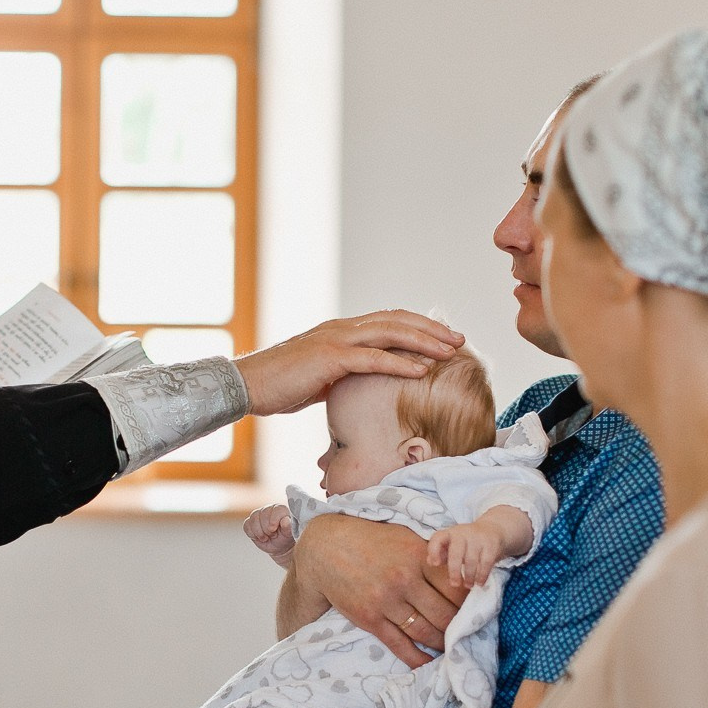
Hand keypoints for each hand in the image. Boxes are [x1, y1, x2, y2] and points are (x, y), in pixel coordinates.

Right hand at [235, 312, 463, 415]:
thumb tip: (361, 386)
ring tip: (451, 350)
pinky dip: (400, 362)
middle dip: (432, 329)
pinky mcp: (329, 357)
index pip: (389, 321)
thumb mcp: (319, 378)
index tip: (444, 339)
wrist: (247, 385)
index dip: (419, 327)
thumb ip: (343, 375)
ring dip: (425, 341)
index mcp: (341, 332)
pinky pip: (372, 358)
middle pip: (397, 320)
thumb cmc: (279, 386)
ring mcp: (335, 340)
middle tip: (460, 339)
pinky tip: (422, 370)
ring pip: (390, 333)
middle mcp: (342, 329)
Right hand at [243, 504, 296, 565]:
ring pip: (253, 518)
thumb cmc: (287, 537)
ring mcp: (259, 515)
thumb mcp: (290, 534)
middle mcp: (270, 509)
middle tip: (273, 535)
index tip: (274, 529)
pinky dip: (252, 533)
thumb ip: (289, 527)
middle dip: (266, 528)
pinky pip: (246, 525)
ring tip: (266, 538)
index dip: (273, 519)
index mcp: (282, 510)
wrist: (280, 546)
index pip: (276, 509)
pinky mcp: (251, 522)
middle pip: (263, 513)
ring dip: (259, 531)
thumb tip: (285, 521)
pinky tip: (259, 537)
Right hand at [296, 515, 466, 666]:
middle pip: (444, 615)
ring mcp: (386, 602)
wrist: (326, 549)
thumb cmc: (370, 540)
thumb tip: (460, 572)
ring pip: (425, 633)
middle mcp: (405, 580)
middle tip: (468, 637)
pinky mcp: (370, 619)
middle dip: (459, 629)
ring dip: (441, 644)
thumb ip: (431, 555)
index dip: (470, 604)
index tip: (477, 613)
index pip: (456, 588)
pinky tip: (428, 663)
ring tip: (451, 650)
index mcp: (419, 558)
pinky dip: (417, 658)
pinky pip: (400, 645)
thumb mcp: (405, 537)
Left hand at [426, 521, 505, 588]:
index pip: (438, 538)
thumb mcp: (452, 545)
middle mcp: (462, 534)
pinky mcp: (491, 544)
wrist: (493, 529)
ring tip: (468, 585)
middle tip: (455, 584)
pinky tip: (479, 582)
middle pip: (456, 553)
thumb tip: (430, 561)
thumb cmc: (467, 542)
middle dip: (454, 571)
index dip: (434, 550)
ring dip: (469, 576)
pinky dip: (482, 575)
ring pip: (472, 559)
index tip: (435, 564)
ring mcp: (477, 538)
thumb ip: (440, 553)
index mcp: (449, 534)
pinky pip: (486, 562)